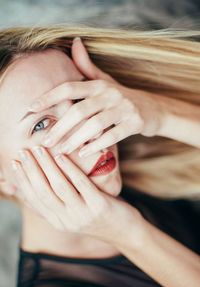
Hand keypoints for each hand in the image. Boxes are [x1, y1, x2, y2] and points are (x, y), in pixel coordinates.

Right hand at [11, 146, 142, 245]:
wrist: (126, 231)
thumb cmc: (98, 215)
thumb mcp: (73, 213)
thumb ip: (56, 203)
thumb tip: (36, 188)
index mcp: (58, 221)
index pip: (35, 200)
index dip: (23, 181)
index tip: (15, 164)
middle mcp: (67, 220)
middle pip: (43, 192)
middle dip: (31, 170)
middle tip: (24, 152)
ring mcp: (83, 214)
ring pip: (59, 187)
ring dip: (47, 166)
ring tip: (39, 150)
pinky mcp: (99, 207)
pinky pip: (81, 185)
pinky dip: (69, 169)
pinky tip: (62, 156)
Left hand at [29, 37, 164, 156]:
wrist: (153, 109)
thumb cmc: (121, 97)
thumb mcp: (105, 81)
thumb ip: (87, 67)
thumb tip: (75, 43)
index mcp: (99, 84)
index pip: (70, 88)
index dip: (49, 97)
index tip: (31, 108)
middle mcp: (111, 93)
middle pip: (80, 110)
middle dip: (60, 127)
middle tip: (47, 142)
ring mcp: (124, 108)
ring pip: (95, 124)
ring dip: (76, 139)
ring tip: (62, 150)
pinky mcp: (135, 123)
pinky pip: (113, 135)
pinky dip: (97, 145)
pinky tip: (84, 152)